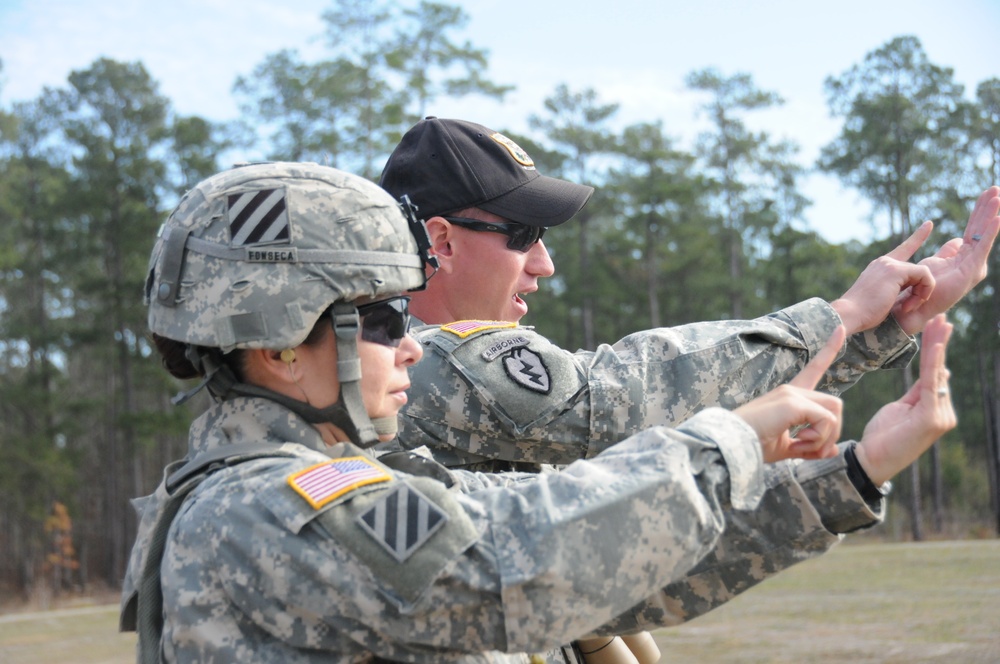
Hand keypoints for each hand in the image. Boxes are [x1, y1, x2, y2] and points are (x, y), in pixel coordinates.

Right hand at [735, 326, 845, 462]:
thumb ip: (809, 446)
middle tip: (812, 451)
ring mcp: (792, 394)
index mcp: (790, 397)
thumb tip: (831, 451)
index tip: (840, 327)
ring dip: (825, 437)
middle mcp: (792, 390)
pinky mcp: (792, 403)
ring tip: (803, 447)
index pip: (814, 368)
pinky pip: (826, 420)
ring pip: (834, 412)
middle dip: (832, 433)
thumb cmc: (753, 444)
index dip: (829, 349)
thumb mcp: (786, 447)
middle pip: (836, 404)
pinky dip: (818, 437)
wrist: (732, 444)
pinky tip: (799, 443)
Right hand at [830, 222, 934, 334]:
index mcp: (880, 267)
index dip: (917, 237)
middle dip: (924, 287)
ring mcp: (889, 264)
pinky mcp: (896, 271)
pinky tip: (911, 303)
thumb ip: (894, 289)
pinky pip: (924, 275)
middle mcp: (884, 262)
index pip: (903, 249)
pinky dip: (923, 291)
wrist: (849, 315)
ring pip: (922, 272)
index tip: (929, 224)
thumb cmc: (863, 314)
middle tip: (911, 306)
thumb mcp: (881, 297)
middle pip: (918, 269)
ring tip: (909, 306)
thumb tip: (909, 293)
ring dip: (922, 292)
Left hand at [854, 314, 956, 484]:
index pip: (936, 374)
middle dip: (940, 343)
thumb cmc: (883, 436)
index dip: (936, 351)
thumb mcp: (900, 409)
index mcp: (935, 410)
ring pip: (936, 374)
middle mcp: (943, 413)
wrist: (870, 460)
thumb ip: (917, 393)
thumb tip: (936, 374)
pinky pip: (930, 385)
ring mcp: (940, 417)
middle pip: (940, 371)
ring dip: (937, 347)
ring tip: (939, 323)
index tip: (937, 328)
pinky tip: (934, 345)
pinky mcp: (931, 419)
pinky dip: (932, 364)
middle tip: (943, 318)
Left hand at [892, 186, 999, 334]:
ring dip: (992, 213)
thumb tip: (958, 240)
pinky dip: (990, 231)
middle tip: (995, 187)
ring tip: (998, 195)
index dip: (980, 211)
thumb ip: (949, 251)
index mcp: (964, 258)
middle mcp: (973, 262)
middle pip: (981, 228)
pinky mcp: (971, 271)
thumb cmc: (919, 288)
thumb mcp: (936, 262)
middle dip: (988, 207)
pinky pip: (982, 246)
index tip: (987, 192)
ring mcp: (974, 267)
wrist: (911, 308)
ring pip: (984, 234)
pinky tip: (998, 217)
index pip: (974, 229)